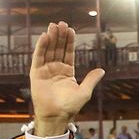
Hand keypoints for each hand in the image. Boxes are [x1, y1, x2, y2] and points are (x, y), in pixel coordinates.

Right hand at [29, 22, 104, 136]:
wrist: (56, 115)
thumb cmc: (70, 106)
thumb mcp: (84, 92)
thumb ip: (91, 80)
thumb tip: (102, 70)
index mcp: (67, 72)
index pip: (68, 53)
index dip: (69, 41)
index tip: (71, 29)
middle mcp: (56, 69)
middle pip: (58, 48)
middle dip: (60, 36)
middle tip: (61, 23)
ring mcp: (45, 70)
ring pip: (48, 50)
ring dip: (51, 38)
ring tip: (53, 26)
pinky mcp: (36, 73)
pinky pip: (38, 57)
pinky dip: (41, 47)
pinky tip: (45, 37)